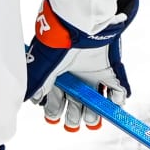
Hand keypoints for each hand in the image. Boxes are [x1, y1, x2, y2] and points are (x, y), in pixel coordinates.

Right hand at [26, 0, 138, 131]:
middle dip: (74, 116)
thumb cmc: (59, 44)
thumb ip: (37, 86)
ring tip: (90, 119)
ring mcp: (94, 75)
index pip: (56, 99)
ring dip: (93, 114)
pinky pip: (118, 91)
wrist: (82, 27)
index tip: (53, 118)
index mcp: (58, 76)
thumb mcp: (43, 67)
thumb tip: (32, 101)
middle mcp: (75, 77)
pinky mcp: (111, 71)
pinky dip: (117, 102)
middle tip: (73, 122)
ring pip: (95, 102)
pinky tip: (110, 105)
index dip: (55, 110)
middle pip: (75, 104)